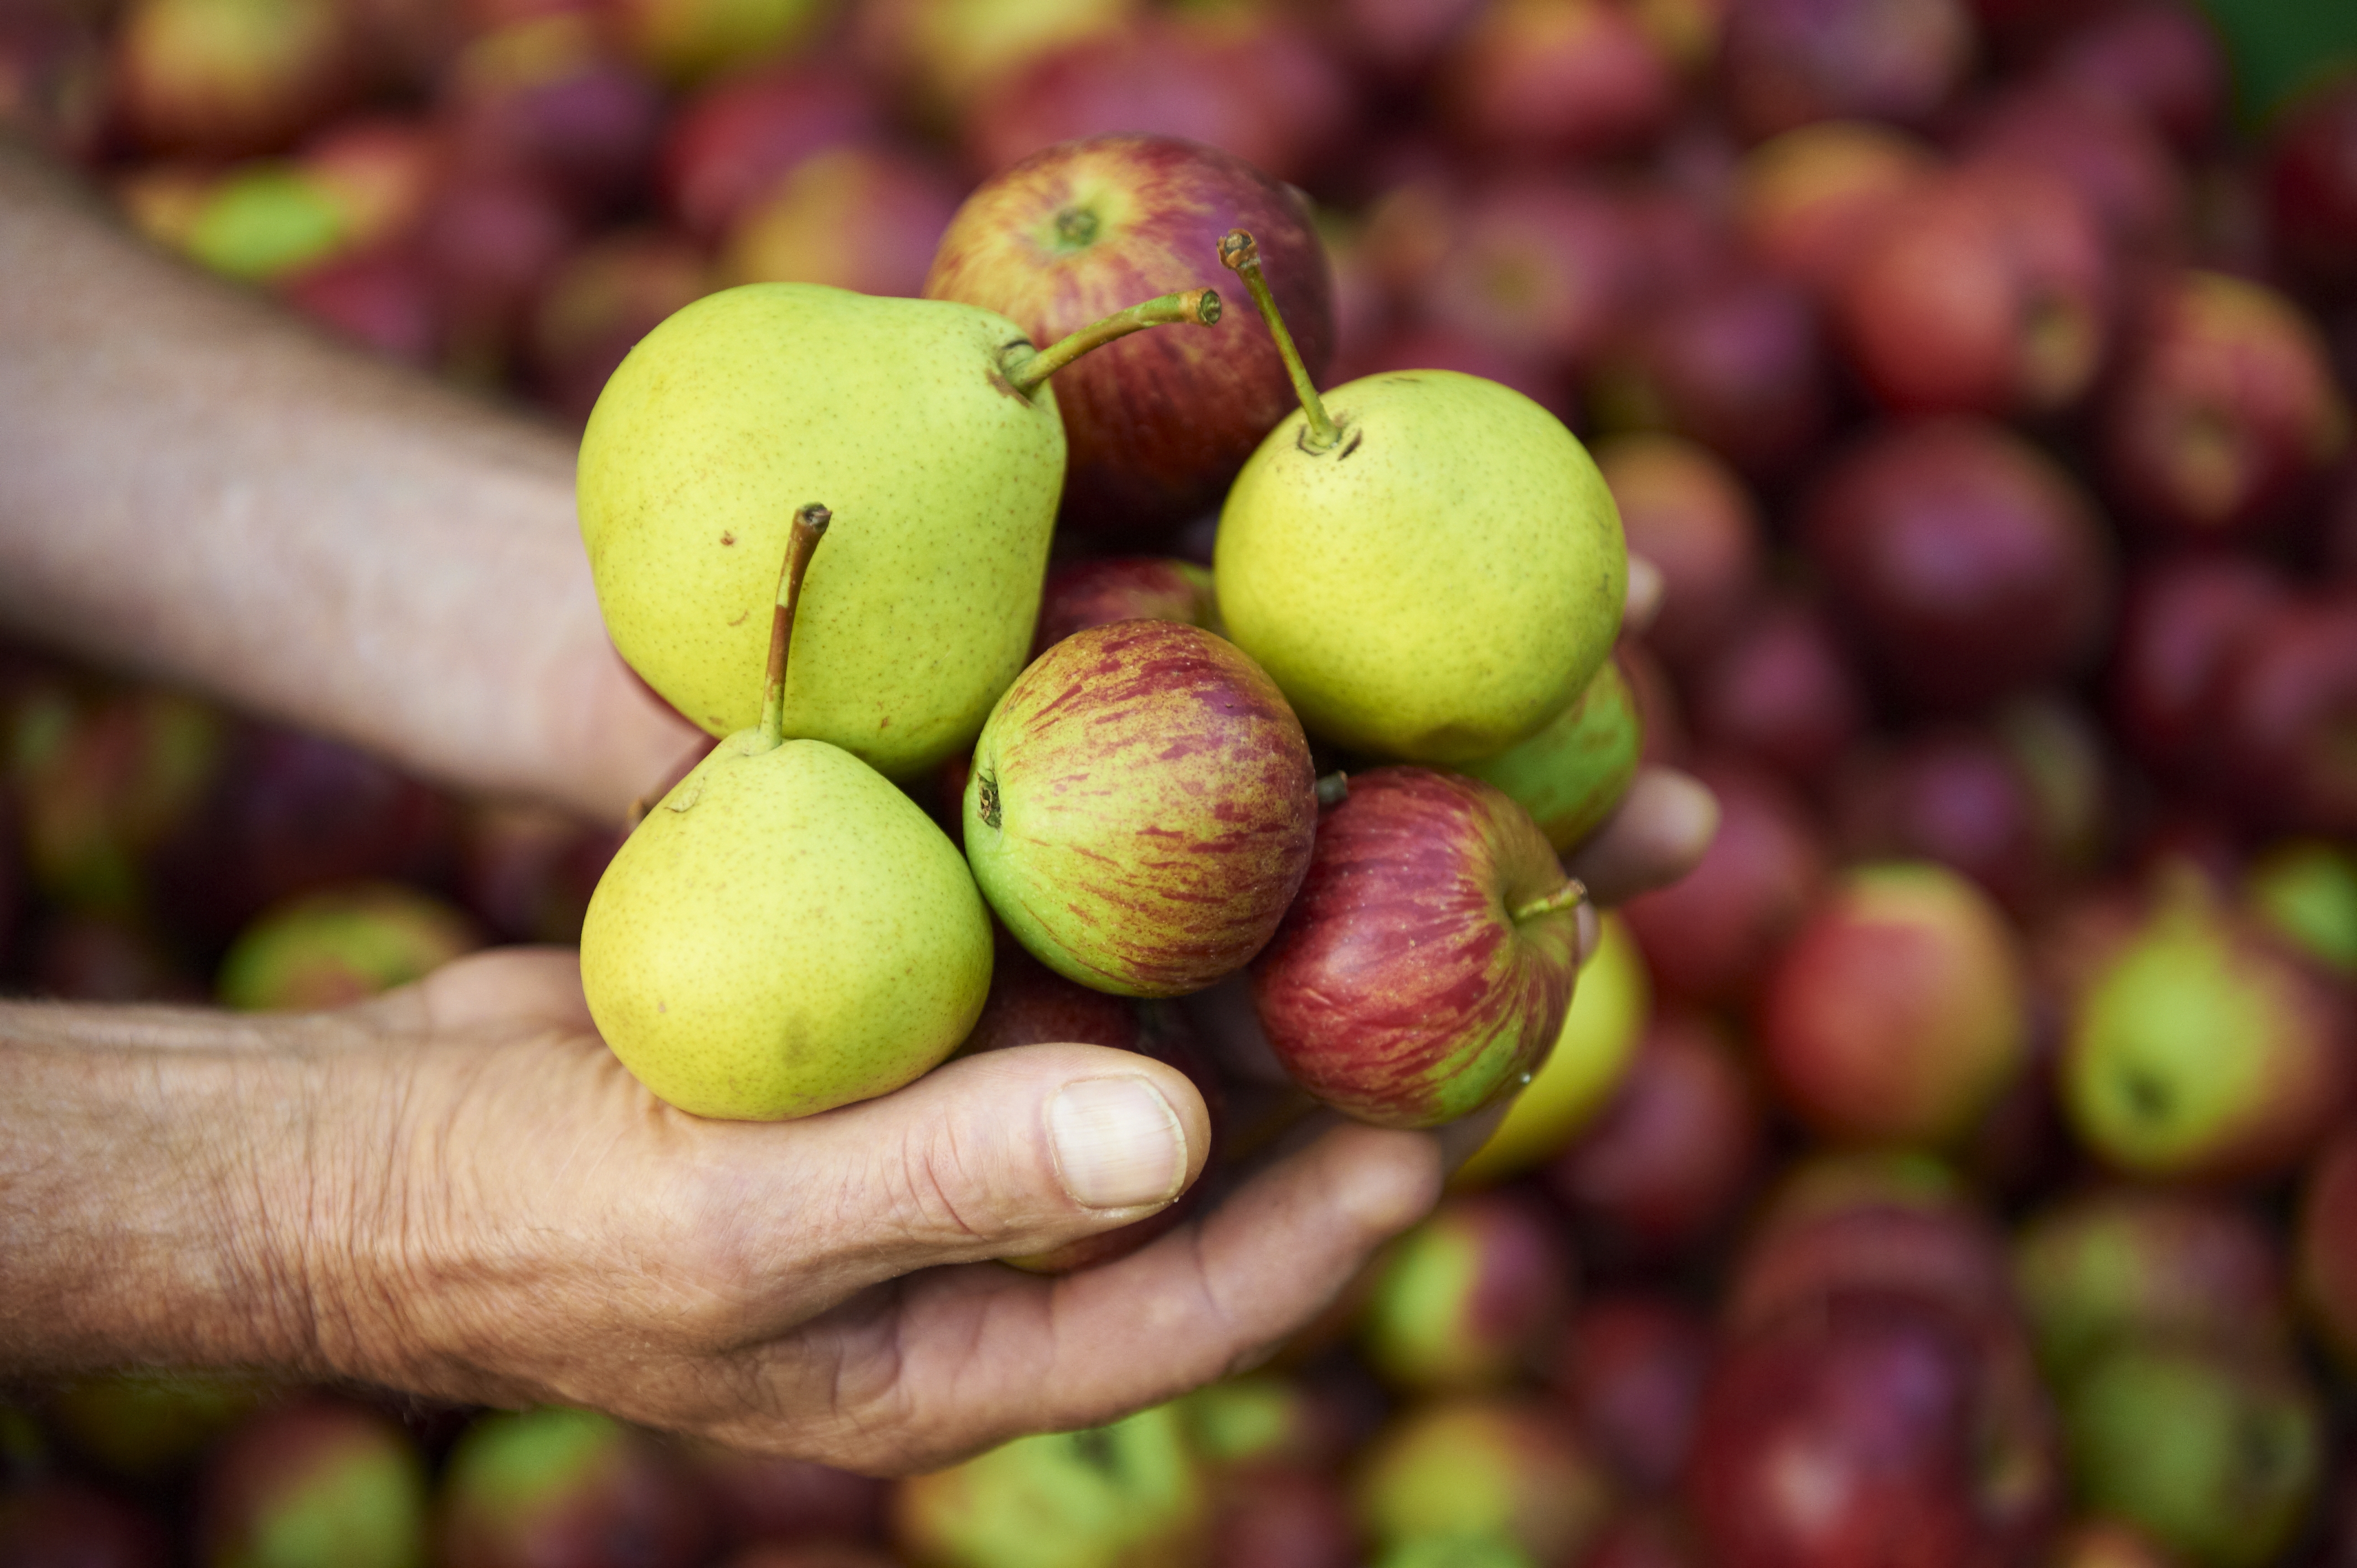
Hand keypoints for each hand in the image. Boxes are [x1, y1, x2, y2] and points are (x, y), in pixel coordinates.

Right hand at [286, 755, 1711, 1472]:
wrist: (380, 1138)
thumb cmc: (527, 1213)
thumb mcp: (735, 1220)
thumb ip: (953, 1177)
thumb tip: (1181, 1133)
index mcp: (984, 1335)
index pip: (1211, 1296)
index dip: (1335, 1217)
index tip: (1445, 1121)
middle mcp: (1008, 1219)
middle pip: (1236, 1132)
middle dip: (1388, 1038)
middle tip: (1546, 932)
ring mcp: (967, 1105)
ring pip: (1176, 1015)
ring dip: (1307, 919)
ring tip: (1455, 812)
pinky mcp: (924, 1003)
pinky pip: (1068, 937)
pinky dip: (1150, 864)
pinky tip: (1239, 762)